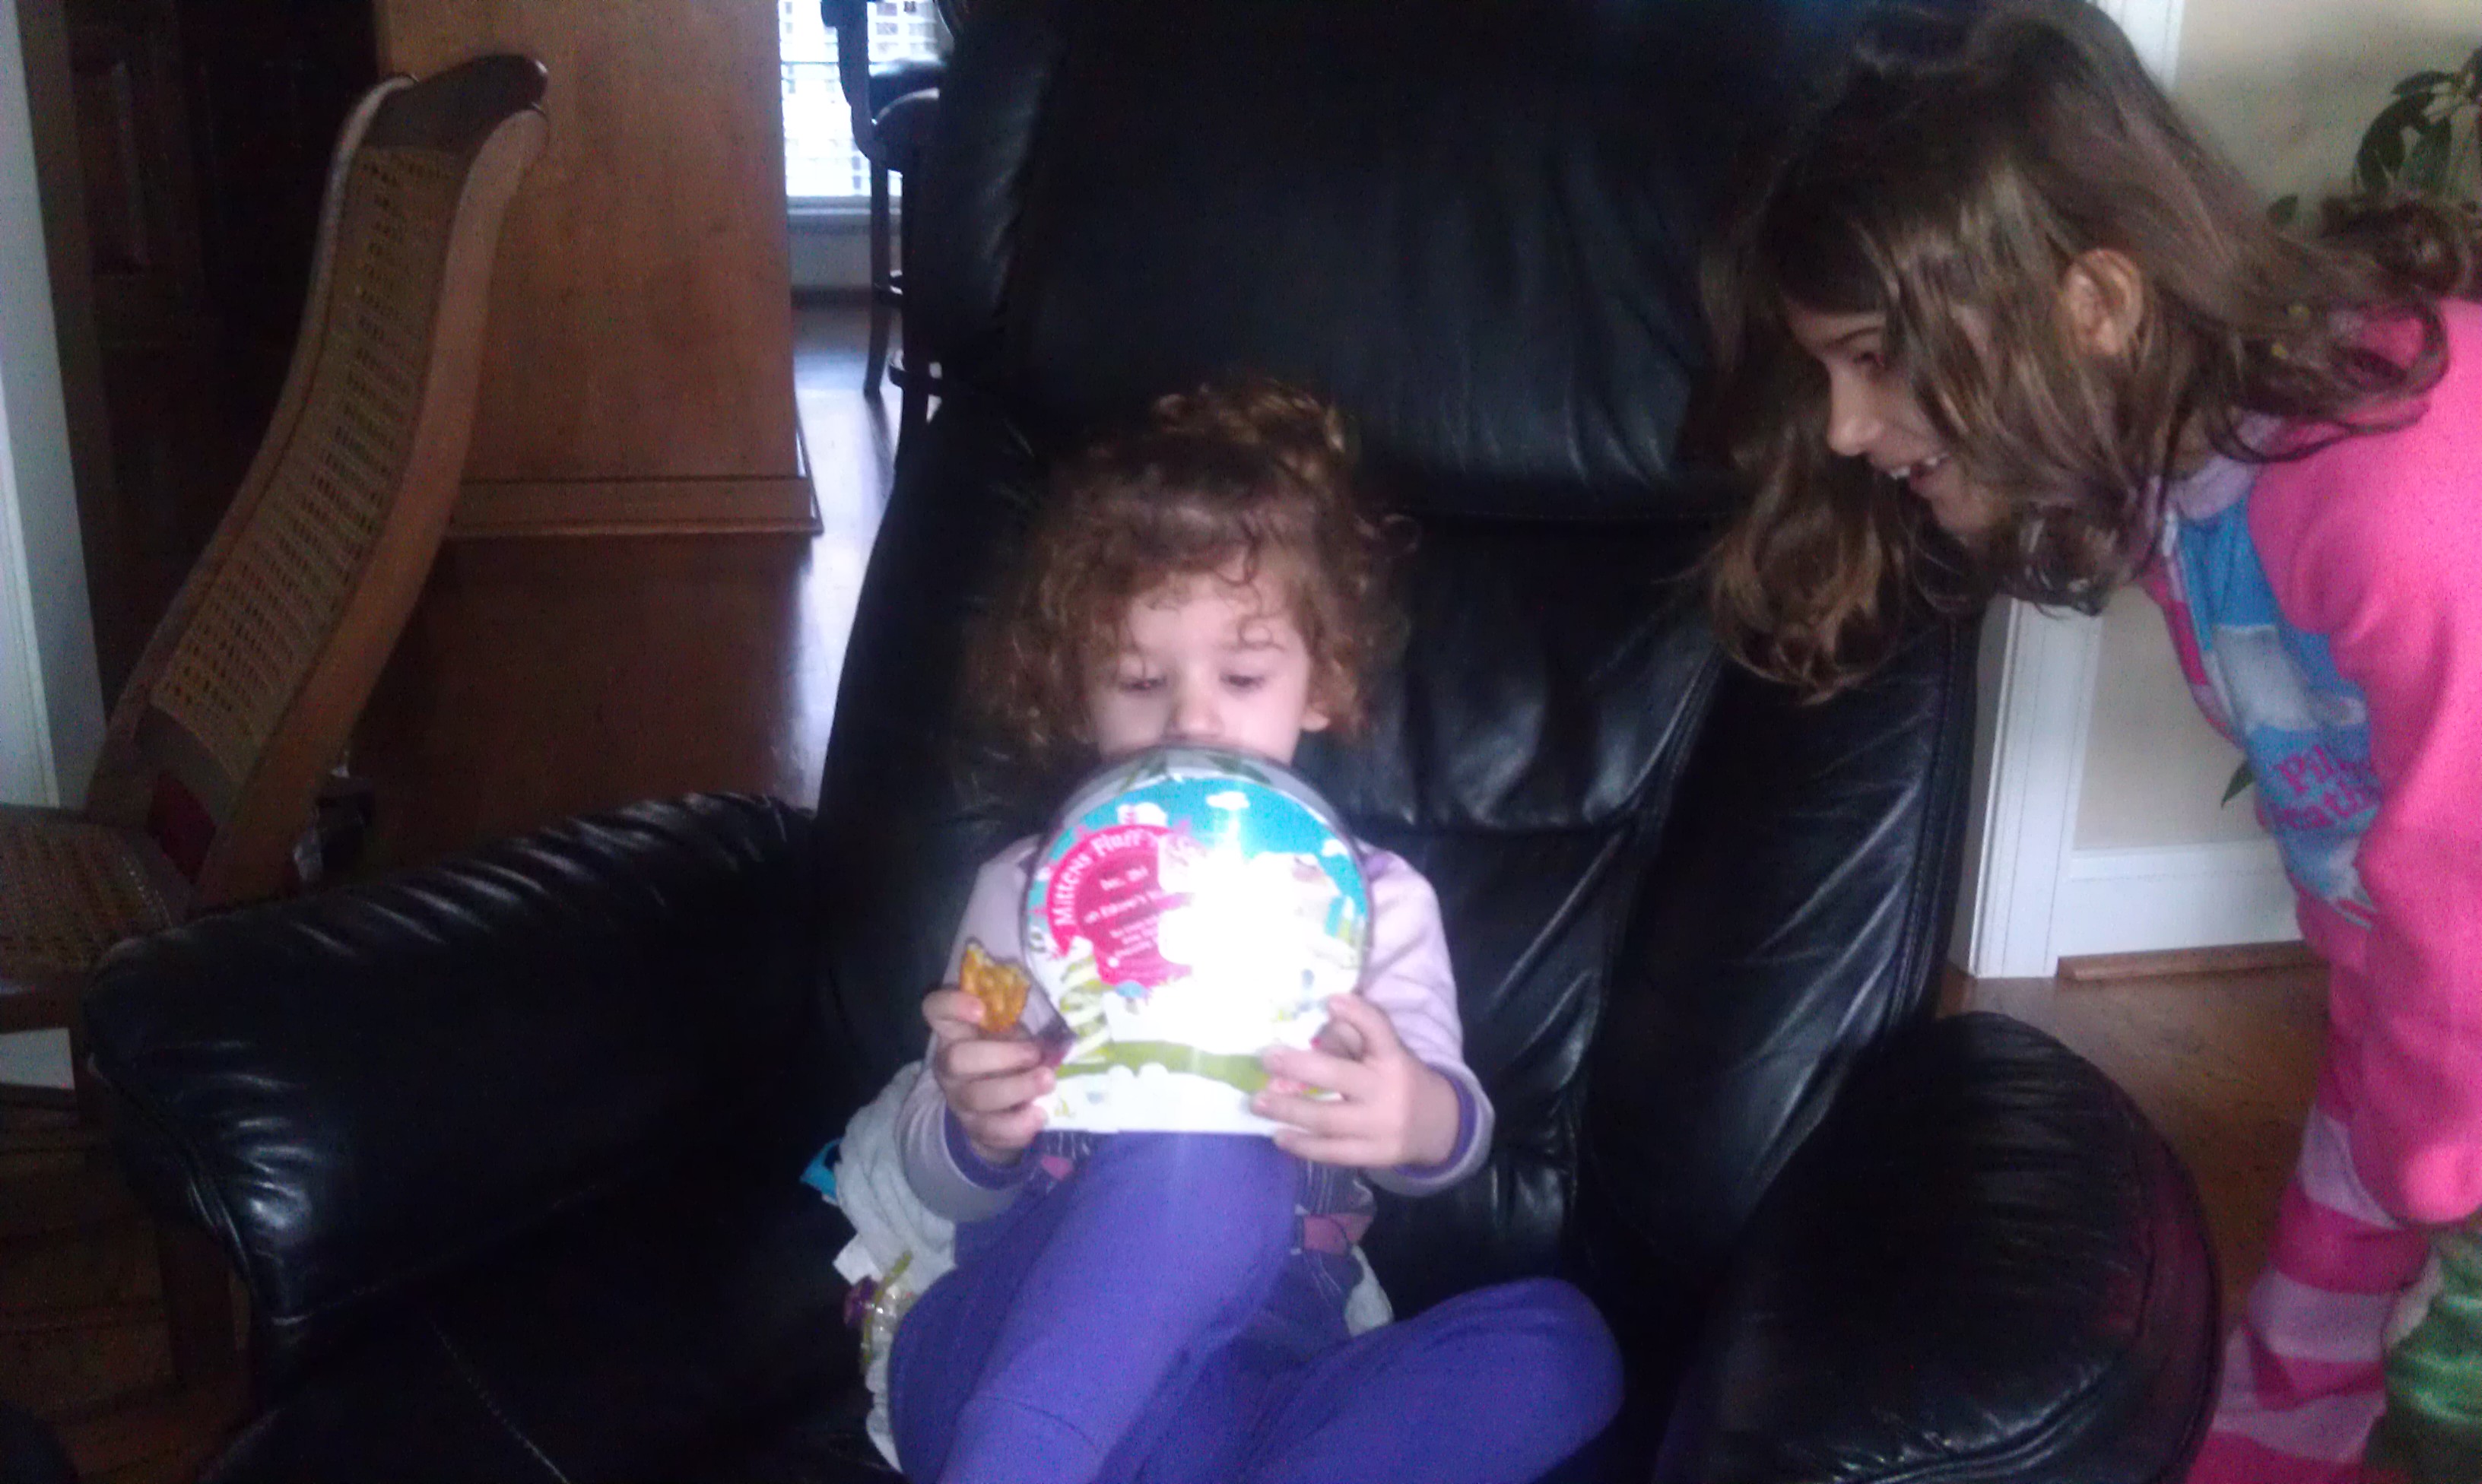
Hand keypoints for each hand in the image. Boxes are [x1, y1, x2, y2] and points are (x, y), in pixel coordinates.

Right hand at [924, 988, 1050, 1165]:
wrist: (1001, 1106)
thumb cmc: (1009, 1053)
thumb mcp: (1010, 1030)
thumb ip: (1021, 1019)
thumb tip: (1060, 1012)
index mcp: (955, 1031)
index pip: (936, 1010)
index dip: (952, 1006)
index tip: (981, 1008)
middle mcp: (949, 1065)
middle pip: (956, 1059)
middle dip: (1000, 1056)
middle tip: (1035, 1053)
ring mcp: (958, 1099)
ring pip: (975, 1097)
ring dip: (1016, 1089)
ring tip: (1048, 1081)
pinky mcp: (974, 1128)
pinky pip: (990, 1131)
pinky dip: (1018, 1125)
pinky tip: (1039, 1115)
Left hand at [1254, 994, 1461, 1169]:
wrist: (1438, 1125)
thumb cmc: (1399, 1079)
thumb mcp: (1386, 1055)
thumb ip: (1353, 1040)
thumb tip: (1309, 1029)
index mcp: (1393, 1058)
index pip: (1379, 1031)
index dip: (1358, 1014)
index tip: (1331, 1000)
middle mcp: (1389, 1090)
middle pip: (1340, 1077)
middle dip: (1299, 1067)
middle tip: (1267, 1058)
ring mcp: (1381, 1127)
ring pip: (1328, 1120)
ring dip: (1289, 1110)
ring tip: (1258, 1102)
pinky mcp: (1374, 1155)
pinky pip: (1333, 1152)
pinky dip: (1303, 1146)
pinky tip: (1279, 1137)